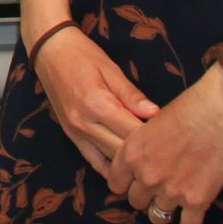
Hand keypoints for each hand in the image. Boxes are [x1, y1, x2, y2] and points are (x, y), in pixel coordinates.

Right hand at [32, 26, 160, 176]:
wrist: (48, 50)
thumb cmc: (82, 54)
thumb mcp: (110, 69)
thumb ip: (132, 95)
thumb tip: (156, 115)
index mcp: (98, 104)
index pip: (133, 133)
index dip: (156, 139)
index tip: (174, 139)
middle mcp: (85, 124)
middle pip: (123, 153)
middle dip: (146, 156)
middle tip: (168, 155)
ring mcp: (75, 133)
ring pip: (109, 162)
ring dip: (130, 166)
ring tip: (152, 165)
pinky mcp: (71, 136)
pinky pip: (93, 161)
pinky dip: (111, 170)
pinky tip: (127, 173)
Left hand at [103, 65, 222, 223]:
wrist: (218, 112)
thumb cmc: (186, 109)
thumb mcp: (150, 124)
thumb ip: (140, 146)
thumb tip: (138, 159)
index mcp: (131, 154)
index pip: (115, 184)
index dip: (126, 183)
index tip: (135, 181)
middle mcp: (147, 176)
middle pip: (136, 202)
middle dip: (145, 196)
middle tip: (158, 188)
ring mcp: (171, 191)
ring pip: (157, 217)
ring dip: (165, 210)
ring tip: (175, 200)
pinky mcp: (197, 201)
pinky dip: (189, 223)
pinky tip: (193, 213)